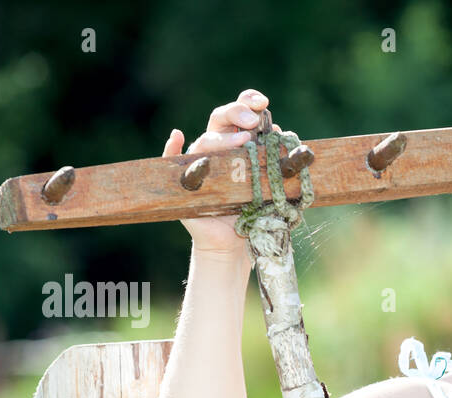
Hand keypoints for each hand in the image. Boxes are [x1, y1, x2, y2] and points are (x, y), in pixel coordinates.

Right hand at [162, 89, 282, 255]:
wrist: (232, 242)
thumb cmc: (251, 210)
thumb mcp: (269, 183)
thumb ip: (274, 160)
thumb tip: (280, 133)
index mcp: (236, 140)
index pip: (239, 113)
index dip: (248, 101)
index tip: (263, 102)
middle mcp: (216, 147)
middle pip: (220, 118)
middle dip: (237, 113)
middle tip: (254, 120)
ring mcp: (198, 162)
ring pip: (205, 141)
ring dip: (222, 137)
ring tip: (243, 140)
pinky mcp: (184, 182)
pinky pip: (171, 160)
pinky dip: (171, 146)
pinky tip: (176, 135)